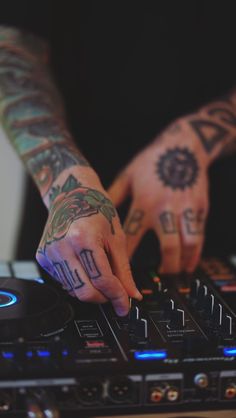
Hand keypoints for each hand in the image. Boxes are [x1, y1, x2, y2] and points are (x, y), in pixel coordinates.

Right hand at [36, 168, 141, 315]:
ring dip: (92, 291)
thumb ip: (124, 271)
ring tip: (102, 276)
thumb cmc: (97, 210)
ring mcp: (49, 253)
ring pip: (73, 290)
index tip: (125, 305)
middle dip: (103, 299)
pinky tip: (85, 267)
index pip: (102, 280)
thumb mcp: (117, 238)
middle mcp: (62, 247)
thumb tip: (131, 295)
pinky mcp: (42, 258)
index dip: (117, 297)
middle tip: (115, 295)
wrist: (72, 195)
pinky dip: (78, 281)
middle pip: (84, 292)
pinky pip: (64, 282)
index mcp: (83, 238)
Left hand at [108, 119, 209, 273]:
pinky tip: (190, 263)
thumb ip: (114, 197)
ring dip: (182, 263)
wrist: (182, 146)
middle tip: (158, 278)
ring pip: (187, 243)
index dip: (125, 257)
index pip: (132, 236)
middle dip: (164, 267)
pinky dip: (196, 252)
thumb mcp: (128, 175)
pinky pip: (199, 234)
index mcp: (143, 201)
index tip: (121, 273)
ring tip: (175, 274)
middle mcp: (164, 208)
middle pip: (167, 245)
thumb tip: (96, 214)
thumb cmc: (151, 161)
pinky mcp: (199, 207)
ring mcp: (185, 209)